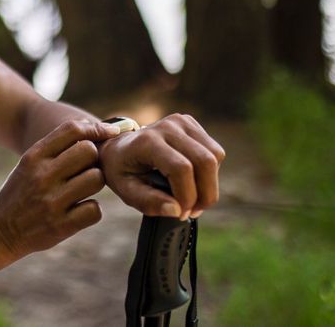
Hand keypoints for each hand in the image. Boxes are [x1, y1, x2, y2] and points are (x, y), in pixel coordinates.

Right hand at [0, 119, 121, 259]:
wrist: (0, 232)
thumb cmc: (21, 193)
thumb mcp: (28, 164)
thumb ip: (56, 147)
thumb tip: (94, 127)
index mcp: (33, 157)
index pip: (72, 129)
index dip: (95, 129)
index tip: (108, 133)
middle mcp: (42, 176)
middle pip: (89, 151)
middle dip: (94, 159)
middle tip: (85, 170)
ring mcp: (52, 202)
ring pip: (96, 179)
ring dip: (94, 184)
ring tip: (81, 190)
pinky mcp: (61, 226)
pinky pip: (95, 210)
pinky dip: (91, 210)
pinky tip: (78, 211)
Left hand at [98, 113, 224, 219]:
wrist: (119, 146)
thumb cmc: (121, 170)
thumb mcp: (126, 190)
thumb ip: (149, 202)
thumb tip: (176, 210)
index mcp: (147, 141)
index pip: (181, 168)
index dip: (188, 196)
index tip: (182, 213)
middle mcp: (167, 127)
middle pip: (205, 161)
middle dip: (205, 194)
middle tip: (193, 211)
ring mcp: (181, 122)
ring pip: (215, 156)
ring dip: (210, 184)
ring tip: (193, 198)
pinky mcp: (191, 124)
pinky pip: (215, 151)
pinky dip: (210, 172)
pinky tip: (193, 180)